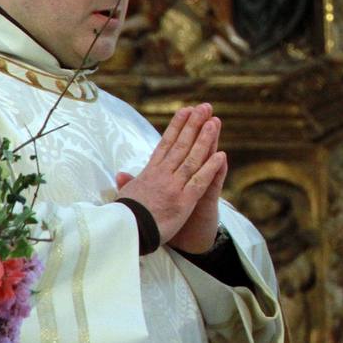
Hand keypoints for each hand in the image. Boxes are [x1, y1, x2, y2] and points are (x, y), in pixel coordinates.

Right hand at [116, 103, 224, 246]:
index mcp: (150, 173)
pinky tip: (222, 155)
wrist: (127, 235)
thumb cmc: (125, 218)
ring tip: (214, 121)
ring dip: (204, 139)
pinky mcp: (184, 201)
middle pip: (181, 145)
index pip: (165, 144)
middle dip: (193, 125)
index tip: (185, 110)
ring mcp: (174, 186)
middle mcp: (163, 175)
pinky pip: (200, 181)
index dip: (176, 126)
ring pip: (192, 158)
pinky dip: (211, 168)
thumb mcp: (125, 197)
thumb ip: (128, 183)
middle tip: (205, 106)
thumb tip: (120, 174)